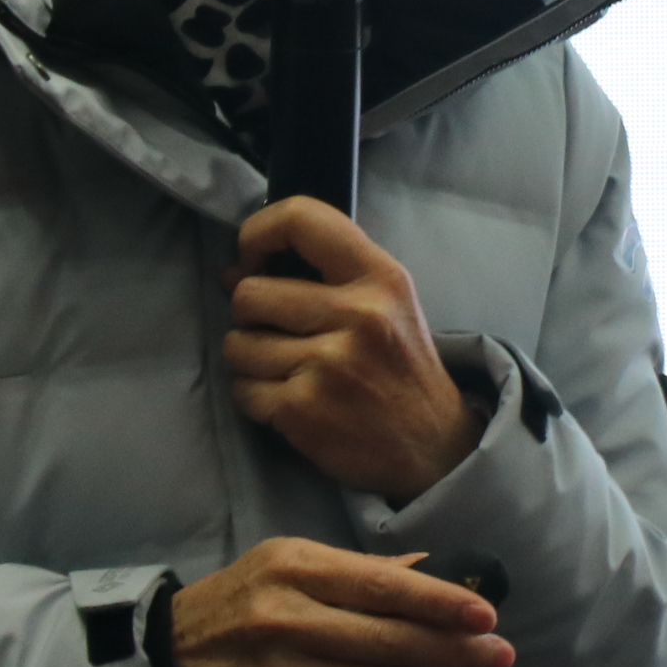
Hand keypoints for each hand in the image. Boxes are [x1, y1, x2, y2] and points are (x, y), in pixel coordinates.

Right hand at [163, 539, 513, 666]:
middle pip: (392, 642)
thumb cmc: (246, 596)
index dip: (441, 603)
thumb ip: (359, 569)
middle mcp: (292, 623)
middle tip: (500, 653)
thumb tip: (431, 571)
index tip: (486, 613)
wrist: (178, 656)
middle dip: (456, 649)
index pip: (384, 588)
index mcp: (298, 571)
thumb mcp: (291, 559)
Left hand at [226, 197, 483, 502]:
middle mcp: (357, 315)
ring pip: (237, 344)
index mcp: (380, 277)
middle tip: (277, 333)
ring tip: (287, 369)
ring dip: (250, 359)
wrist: (434, 448)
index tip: (253, 260)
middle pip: (250, 294)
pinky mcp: (304, 410)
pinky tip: (290, 400)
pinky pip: (243, 390)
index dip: (257, 233)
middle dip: (250, 316)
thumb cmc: (399, 368)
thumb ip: (322, 277)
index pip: (300, 218)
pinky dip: (256, 397)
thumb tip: (232, 272)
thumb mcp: (386, 302)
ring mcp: (329, 365)